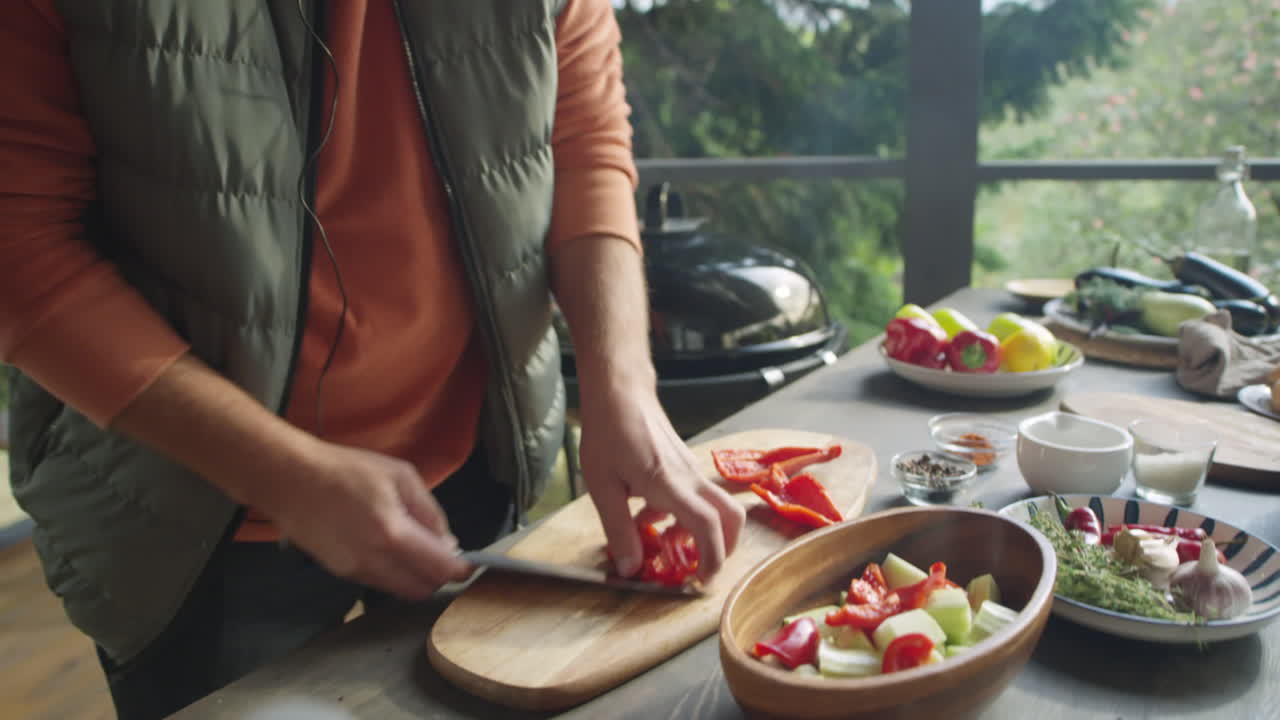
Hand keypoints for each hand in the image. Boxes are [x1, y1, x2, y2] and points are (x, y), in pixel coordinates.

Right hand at [253, 441, 473, 600]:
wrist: (290, 480)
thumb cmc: (346, 470)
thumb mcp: (401, 476)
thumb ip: (430, 512)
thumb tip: (449, 543)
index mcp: (393, 532)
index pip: (439, 568)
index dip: (460, 569)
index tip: (468, 562)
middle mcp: (374, 560)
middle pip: (423, 589)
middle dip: (439, 576)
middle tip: (442, 554)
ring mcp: (355, 571)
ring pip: (402, 591)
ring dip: (417, 578)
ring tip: (417, 549)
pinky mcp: (341, 573)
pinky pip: (381, 584)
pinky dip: (395, 575)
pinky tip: (391, 550)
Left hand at [577, 386, 744, 582]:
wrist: (619, 391)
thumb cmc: (608, 432)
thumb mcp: (602, 487)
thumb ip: (619, 531)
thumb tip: (631, 568)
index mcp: (669, 484)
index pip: (708, 526)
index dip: (711, 558)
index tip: (700, 581)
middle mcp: (689, 477)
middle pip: (731, 517)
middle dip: (722, 549)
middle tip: (696, 567)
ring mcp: (690, 469)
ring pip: (715, 507)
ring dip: (698, 531)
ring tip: (661, 540)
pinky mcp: (684, 465)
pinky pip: (696, 496)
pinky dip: (683, 514)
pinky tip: (648, 514)